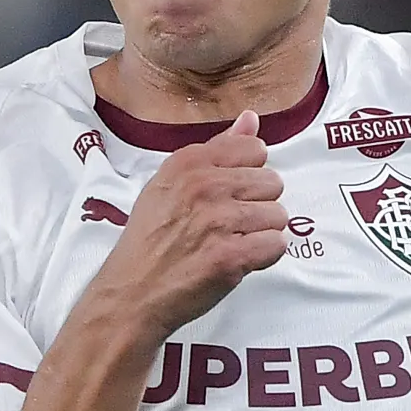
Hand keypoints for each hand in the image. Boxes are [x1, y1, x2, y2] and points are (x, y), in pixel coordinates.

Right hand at [91, 111, 288, 340]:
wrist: (132, 292)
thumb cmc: (151, 239)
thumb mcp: (171, 183)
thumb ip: (216, 149)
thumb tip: (251, 119)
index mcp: (189, 162)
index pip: (255, 149)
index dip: (247, 175)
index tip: (228, 194)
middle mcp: (204, 186)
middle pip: (273, 183)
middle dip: (258, 206)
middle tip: (229, 225)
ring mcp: (218, 222)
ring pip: (278, 216)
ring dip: (261, 233)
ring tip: (232, 243)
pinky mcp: (230, 257)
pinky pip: (277, 245)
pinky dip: (263, 257)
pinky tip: (238, 260)